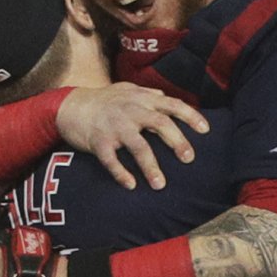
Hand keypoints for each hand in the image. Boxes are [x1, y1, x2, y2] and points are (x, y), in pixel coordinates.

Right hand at [58, 83, 207, 190]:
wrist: (70, 106)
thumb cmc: (104, 101)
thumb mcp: (126, 91)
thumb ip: (147, 95)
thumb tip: (166, 97)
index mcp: (141, 99)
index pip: (172, 104)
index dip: (190, 116)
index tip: (206, 130)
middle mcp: (130, 110)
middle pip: (159, 123)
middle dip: (177, 141)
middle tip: (188, 158)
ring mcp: (114, 126)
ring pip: (137, 145)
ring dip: (151, 166)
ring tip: (160, 185)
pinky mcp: (98, 141)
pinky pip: (111, 159)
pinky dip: (121, 173)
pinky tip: (131, 185)